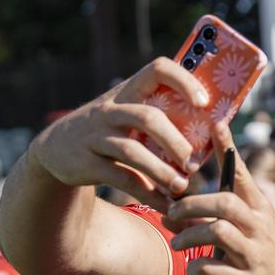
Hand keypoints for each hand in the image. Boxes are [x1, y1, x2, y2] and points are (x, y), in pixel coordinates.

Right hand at [31, 57, 209, 210]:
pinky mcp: (86, 163)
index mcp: (130, 91)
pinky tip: (167, 204)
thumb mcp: (129, 113)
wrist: (56, 149)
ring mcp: (96, 135)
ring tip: (183, 187)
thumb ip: (162, 115)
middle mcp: (111, 110)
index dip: (184, 81)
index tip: (205, 102)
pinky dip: (147, 193)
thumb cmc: (111, 130)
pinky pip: (121, 178)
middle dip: (175, 141)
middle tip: (195, 163)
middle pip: (148, 117)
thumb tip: (218, 129)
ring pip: (132, 151)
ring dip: (162, 171)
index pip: (158, 69)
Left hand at [163, 121, 274, 274]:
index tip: (216, 124)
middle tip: (171, 213)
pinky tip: (194, 271)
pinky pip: (214, 270)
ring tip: (178, 243)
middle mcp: (260, 229)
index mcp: (259, 210)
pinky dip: (196, 268)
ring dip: (190, 236)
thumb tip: (176, 200)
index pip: (242, 173)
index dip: (229, 148)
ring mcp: (255, 256)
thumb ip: (221, 209)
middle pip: (225, 203)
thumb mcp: (252, 226)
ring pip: (219, 232)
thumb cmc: (262, 254)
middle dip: (193, 205)